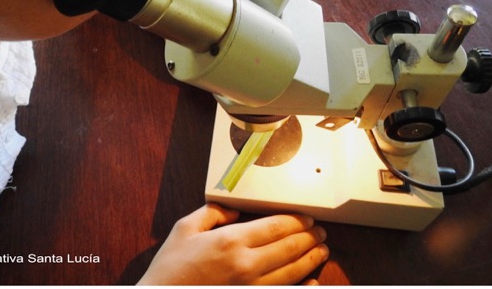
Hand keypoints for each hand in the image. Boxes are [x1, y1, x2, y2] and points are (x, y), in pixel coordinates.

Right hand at [138, 203, 328, 284]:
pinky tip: (312, 282)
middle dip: (310, 237)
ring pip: (292, 272)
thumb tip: (235, 211)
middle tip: (320, 231)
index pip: (276, 226)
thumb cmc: (170, 268)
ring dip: (310, 259)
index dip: (297, 220)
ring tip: (321, 249)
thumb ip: (213, 213)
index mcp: (231, 240)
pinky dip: (302, 287)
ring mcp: (250, 287)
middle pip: (290, 248)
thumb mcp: (185, 229)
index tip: (308, 217)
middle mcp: (245, 264)